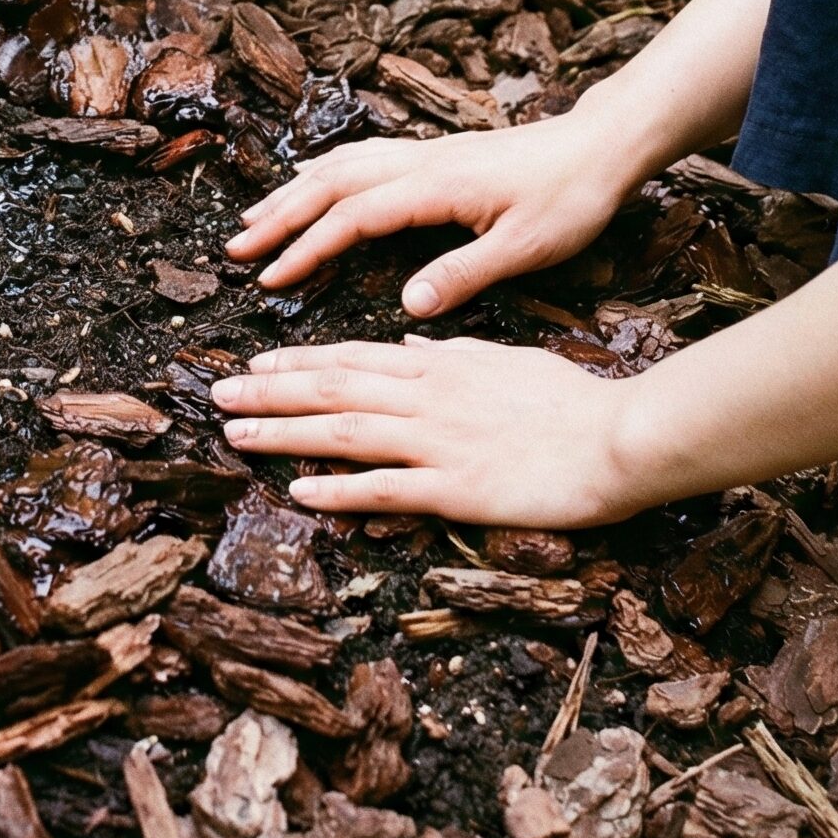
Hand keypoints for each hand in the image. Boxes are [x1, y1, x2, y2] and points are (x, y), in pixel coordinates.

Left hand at [211, 336, 643, 525]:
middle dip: (269, 392)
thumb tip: (410, 346)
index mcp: (439, 365)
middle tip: (216, 395)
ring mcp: (439, 443)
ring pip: (345, 433)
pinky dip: (340, 491)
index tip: (254, 363)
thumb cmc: (571, 401)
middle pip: (333, 390)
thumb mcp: (504, 360)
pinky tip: (299, 492)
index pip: (352, 359)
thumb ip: (453, 356)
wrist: (621, 437)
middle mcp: (427, 398)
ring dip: (283, 433)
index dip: (297, 362)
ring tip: (235, 434)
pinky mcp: (458, 489)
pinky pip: (387, 490)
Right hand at [224, 108, 639, 317]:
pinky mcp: (434, 153)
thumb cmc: (570, 197)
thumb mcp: (526, 246)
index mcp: (433, 187)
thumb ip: (464, 274)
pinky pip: (362, 155)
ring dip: (294, 190)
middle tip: (235, 248)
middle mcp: (418, 162)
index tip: (268, 278)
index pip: (351, 218)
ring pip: (341, 164)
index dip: (305, 248)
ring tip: (256, 218)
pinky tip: (314, 181)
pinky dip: (325, 170)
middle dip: (279, 214)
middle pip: (329, 182)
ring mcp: (424, 153)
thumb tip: (406, 305)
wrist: (600, 145)